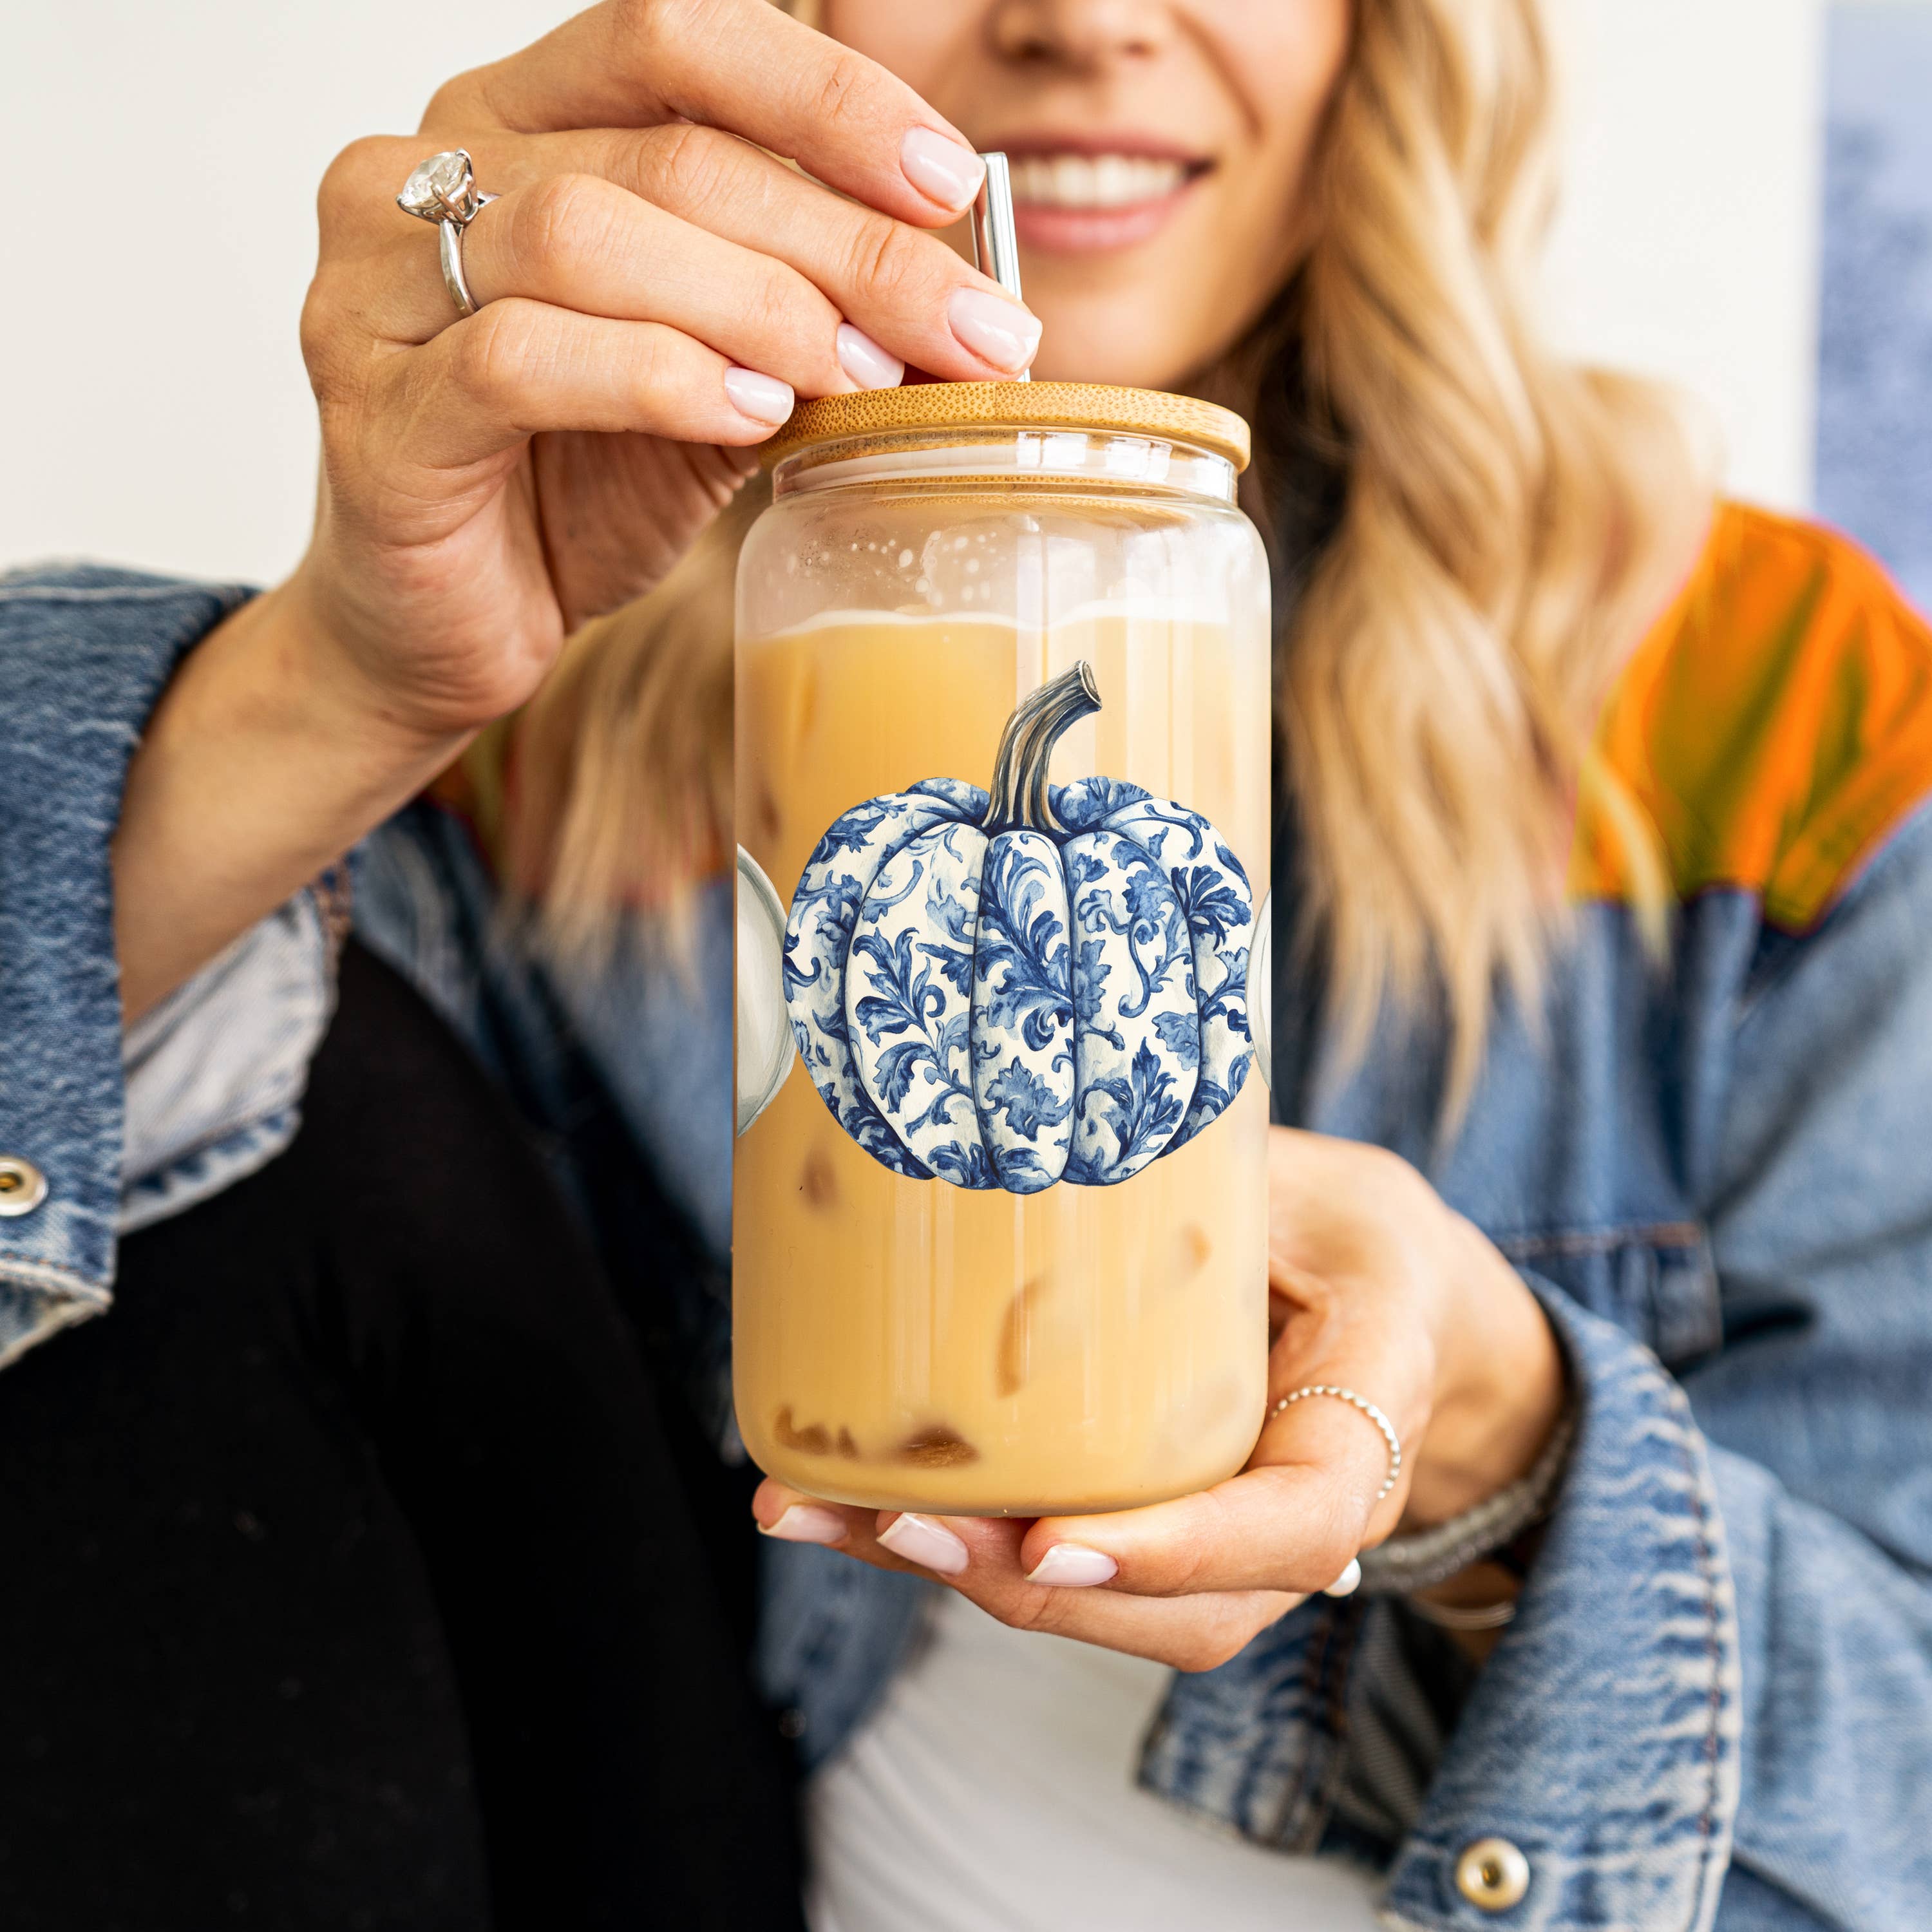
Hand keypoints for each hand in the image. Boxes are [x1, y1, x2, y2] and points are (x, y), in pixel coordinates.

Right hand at [288, 0, 1038, 741]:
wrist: (443, 628)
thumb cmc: (569, 491)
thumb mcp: (713, 383)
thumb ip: (798, 322)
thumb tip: (960, 306)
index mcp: (513, 123)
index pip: (671, 38)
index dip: (823, 97)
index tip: (947, 182)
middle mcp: (422, 171)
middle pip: (663, 154)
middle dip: (841, 242)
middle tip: (962, 326)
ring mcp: (377, 286)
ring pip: (589, 236)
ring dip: (759, 305)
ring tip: (862, 376)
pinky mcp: (375, 409)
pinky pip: (522, 361)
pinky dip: (658, 380)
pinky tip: (749, 417)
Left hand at [752, 1127, 1565, 1671]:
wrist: (1391, 1308)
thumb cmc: (1356, 1237)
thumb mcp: (1320, 1188)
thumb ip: (1226, 1169)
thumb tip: (1056, 1092)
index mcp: (1363, 1427)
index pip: (1296, 1526)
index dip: (1177, 1550)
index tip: (1054, 1540)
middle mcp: (1297, 1519)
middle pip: (1180, 1609)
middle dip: (1025, 1580)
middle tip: (898, 1524)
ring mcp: (1225, 1544)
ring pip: (1106, 1608)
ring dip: (959, 1573)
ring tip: (821, 1516)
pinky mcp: (1152, 1527)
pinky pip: (1062, 1563)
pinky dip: (953, 1543)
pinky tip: (843, 1504)